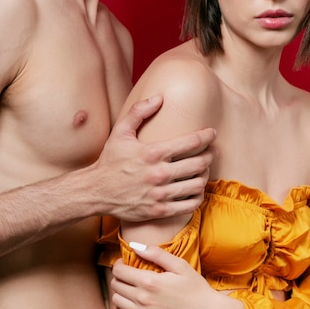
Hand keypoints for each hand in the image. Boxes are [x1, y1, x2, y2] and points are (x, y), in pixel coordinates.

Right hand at [95, 95, 216, 220]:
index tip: (212, 133)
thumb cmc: (110, 160)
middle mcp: (159, 174)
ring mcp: (160, 194)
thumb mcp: (121, 132)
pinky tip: (197, 189)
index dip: (206, 136)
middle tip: (213, 151)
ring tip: (205, 169)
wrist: (95, 191)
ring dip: (205, 176)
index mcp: (152, 152)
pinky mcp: (159, 210)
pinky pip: (189, 205)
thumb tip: (159, 98)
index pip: (191, 142)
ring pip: (197, 184)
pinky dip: (198, 196)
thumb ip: (139, 112)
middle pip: (199, 163)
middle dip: (210, 155)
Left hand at [111, 245, 243, 308]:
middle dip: (120, 276)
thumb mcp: (180, 265)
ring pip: (116, 301)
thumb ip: (156, 253)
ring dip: (121, 292)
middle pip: (115, 285)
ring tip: (131, 288)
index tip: (125, 262)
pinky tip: (131, 304)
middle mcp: (143, 300)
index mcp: (150, 282)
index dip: (119, 264)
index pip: (119, 271)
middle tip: (129, 274)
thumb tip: (135, 245)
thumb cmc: (196, 289)